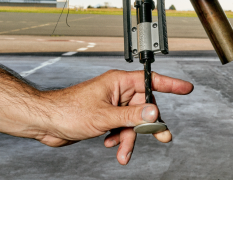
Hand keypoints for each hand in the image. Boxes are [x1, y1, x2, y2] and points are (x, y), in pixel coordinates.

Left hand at [37, 70, 193, 164]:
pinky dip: (119, 139)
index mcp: (119, 82)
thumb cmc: (67, 110)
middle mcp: (117, 92)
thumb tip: (155, 112)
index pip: (151, 81)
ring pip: (133, 122)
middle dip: (148, 125)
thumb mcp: (104, 116)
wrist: (45, 123)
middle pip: (144, 107)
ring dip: (130, 138)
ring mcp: (112, 105)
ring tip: (122, 151)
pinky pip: (122, 128)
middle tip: (162, 137)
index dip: (171, 85)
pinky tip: (110, 144)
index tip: (186, 89)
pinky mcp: (105, 118)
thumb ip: (132, 116)